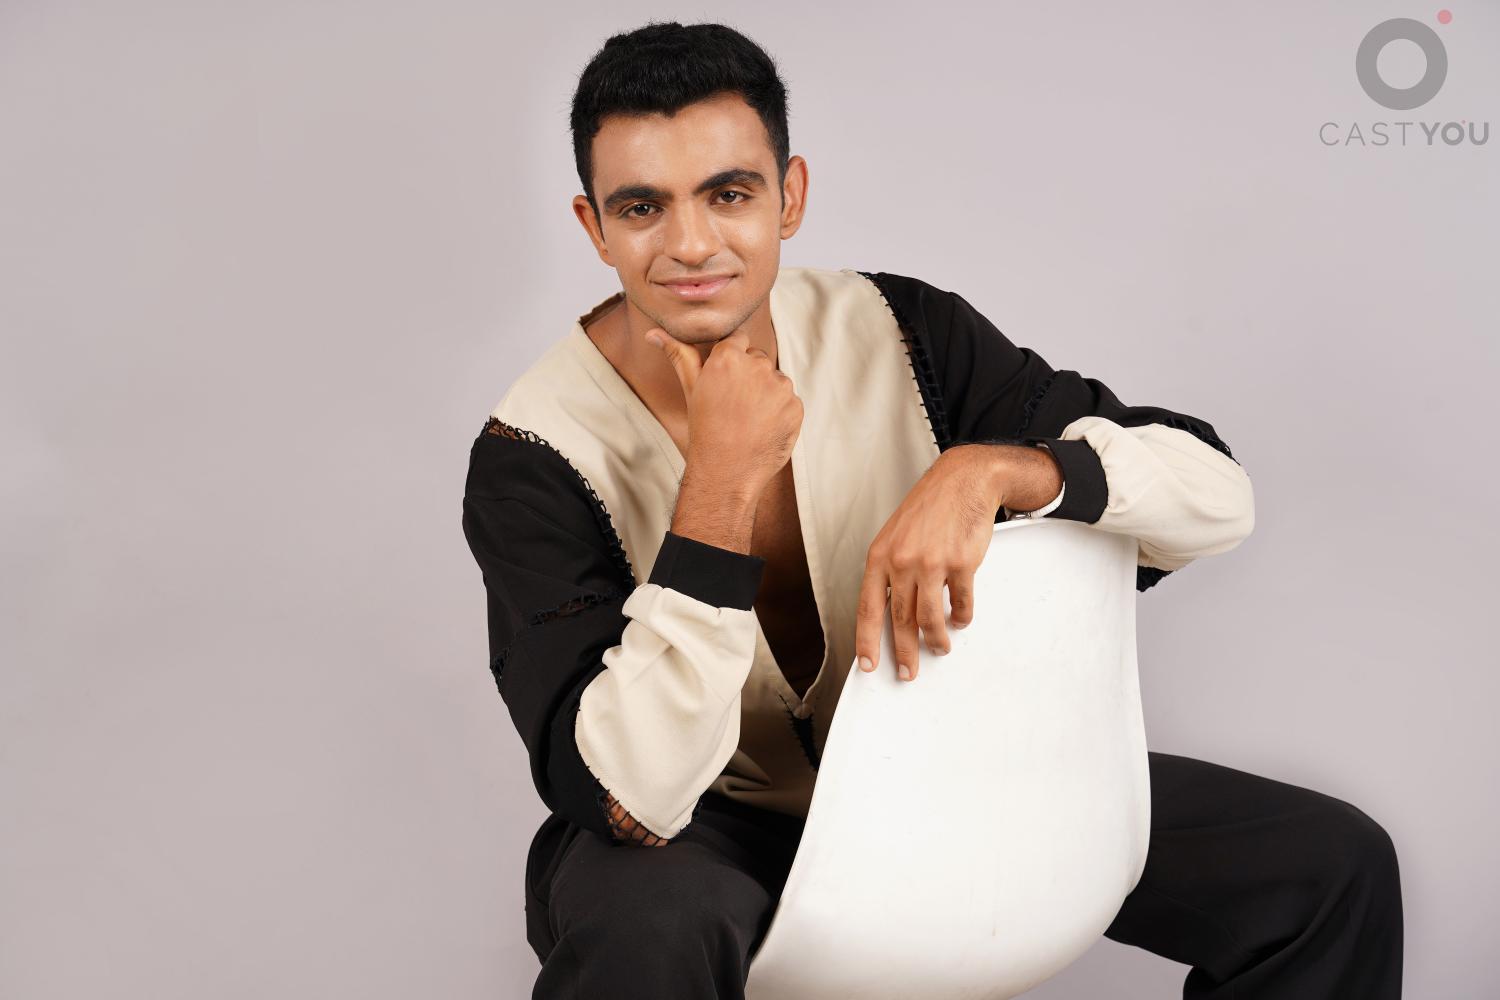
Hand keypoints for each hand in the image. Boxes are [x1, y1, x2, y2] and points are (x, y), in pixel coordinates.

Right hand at [646, 325, 802, 494]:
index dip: (732, 359)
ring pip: (775, 380)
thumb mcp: (690, 389)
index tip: (726, 380)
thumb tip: (653, 333)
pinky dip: (780, 412)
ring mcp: (780, 387)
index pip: (738, 340)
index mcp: (728, 357)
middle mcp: (757, 366)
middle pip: (757, 359)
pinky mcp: (796, 406)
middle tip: (733, 404)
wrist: (726, 472)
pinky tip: (762, 427)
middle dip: (748, 376)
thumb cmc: (705, 429)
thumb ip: (678, 354)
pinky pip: (789, 401)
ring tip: (748, 418)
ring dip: (766, 393)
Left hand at [853, 444, 1058, 681]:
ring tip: (939, 648)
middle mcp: (902, 562)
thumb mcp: (896, 536)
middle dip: (904, 653)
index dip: (867, 641)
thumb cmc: (929, 508)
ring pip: (930, 619)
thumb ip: (891, 571)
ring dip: (936, 640)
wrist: (962, 481)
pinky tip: (960, 619)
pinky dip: (961, 617)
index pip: (868, 608)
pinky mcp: (961, 564)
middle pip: (900, 621)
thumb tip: (892, 611)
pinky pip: (960, 604)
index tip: (868, 664)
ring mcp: (932, 563)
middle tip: (908, 672)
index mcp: (880, 556)